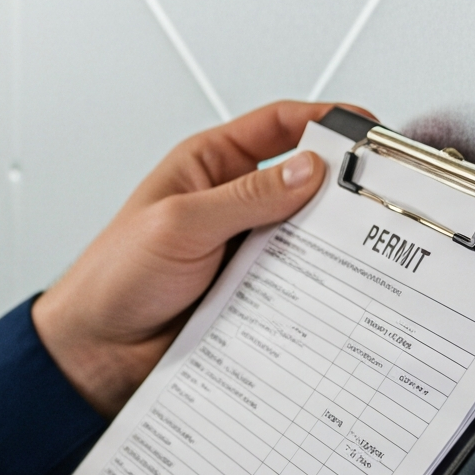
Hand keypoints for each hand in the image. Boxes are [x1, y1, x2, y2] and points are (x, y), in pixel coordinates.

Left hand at [30, 102, 343, 415]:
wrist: (97, 352)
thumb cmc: (115, 276)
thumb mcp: (181, 223)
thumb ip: (247, 196)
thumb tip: (308, 170)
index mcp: (209, 165)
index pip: (278, 127)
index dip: (325, 122)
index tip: (367, 131)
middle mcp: (231, 203)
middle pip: (302, 183)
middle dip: (340, 191)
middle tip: (377, 202)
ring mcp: (244, 249)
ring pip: (307, 238)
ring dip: (330, 246)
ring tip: (360, 252)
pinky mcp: (253, 292)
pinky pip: (298, 284)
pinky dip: (318, 288)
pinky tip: (334, 295)